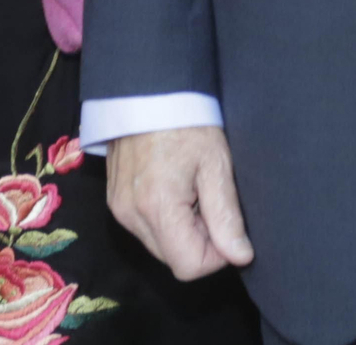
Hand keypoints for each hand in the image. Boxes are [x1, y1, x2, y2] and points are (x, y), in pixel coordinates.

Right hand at [106, 128, 254, 280]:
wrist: (150, 88)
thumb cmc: (187, 121)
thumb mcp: (216, 165)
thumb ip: (226, 216)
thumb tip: (240, 257)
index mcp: (157, 208)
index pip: (190, 266)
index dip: (215, 253)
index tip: (224, 220)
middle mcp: (130, 215)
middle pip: (173, 258)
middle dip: (198, 239)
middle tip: (208, 197)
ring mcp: (119, 208)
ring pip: (159, 245)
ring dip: (181, 229)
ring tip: (190, 187)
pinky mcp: (114, 200)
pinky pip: (144, 227)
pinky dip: (163, 217)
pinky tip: (173, 185)